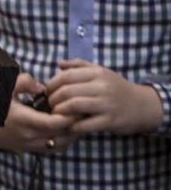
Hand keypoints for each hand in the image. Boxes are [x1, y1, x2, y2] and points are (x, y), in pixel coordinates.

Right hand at [0, 73, 75, 152]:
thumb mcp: (4, 87)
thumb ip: (24, 82)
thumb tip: (41, 86)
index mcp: (24, 120)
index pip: (55, 123)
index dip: (69, 116)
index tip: (75, 105)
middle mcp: (29, 136)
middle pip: (62, 135)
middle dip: (75, 124)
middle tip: (82, 111)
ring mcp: (29, 145)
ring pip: (59, 144)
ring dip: (70, 134)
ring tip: (76, 120)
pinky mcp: (28, 149)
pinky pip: (51, 147)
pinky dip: (61, 139)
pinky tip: (63, 128)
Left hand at [47, 59, 162, 134]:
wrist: (142, 106)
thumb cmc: (116, 88)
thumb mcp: (100, 71)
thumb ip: (79, 65)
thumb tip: (58, 63)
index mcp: (97, 73)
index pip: (66, 76)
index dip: (51, 84)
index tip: (46, 91)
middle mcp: (102, 87)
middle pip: (67, 91)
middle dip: (53, 99)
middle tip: (49, 104)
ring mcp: (106, 104)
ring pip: (74, 105)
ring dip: (60, 111)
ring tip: (56, 114)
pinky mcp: (110, 121)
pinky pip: (85, 124)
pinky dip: (73, 125)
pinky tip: (69, 125)